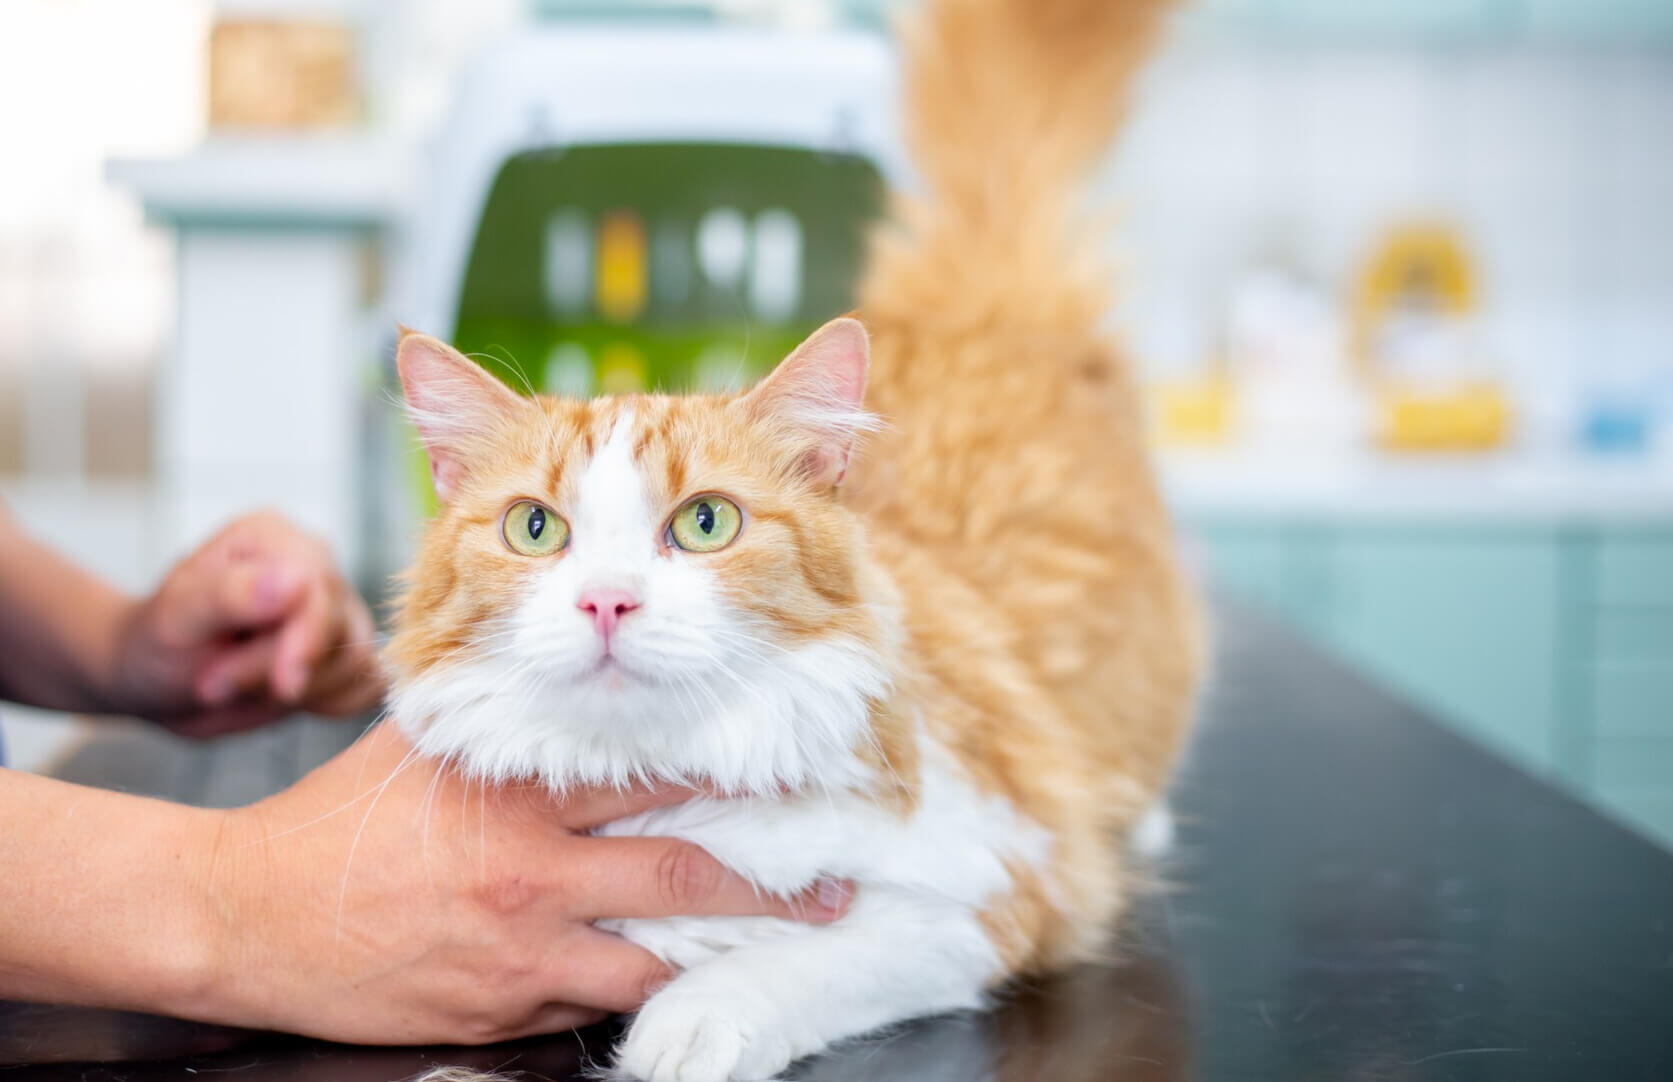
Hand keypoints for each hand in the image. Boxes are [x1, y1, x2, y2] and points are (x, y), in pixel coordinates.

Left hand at [111, 511, 383, 735]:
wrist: (156, 680)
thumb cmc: (156, 641)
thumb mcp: (178, 617)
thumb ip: (233, 595)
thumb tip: (295, 581)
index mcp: (275, 538)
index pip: (319, 588)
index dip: (305, 640)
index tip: (280, 684)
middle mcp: (315, 566)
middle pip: (342, 629)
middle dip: (282, 669)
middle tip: (215, 687)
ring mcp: (335, 610)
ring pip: (358, 662)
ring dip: (301, 692)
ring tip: (233, 690)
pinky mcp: (344, 652)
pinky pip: (366, 685)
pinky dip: (330, 703)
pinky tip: (278, 698)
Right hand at [187, 723, 849, 1044]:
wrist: (243, 917)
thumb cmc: (332, 824)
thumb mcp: (421, 746)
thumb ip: (500, 721)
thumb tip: (570, 688)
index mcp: (518, 790)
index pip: (654, 773)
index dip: (733, 774)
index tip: (794, 774)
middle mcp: (531, 868)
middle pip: (682, 873)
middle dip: (772, 884)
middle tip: (834, 887)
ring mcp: (520, 946)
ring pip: (653, 956)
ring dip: (719, 949)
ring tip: (778, 941)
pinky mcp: (500, 1008)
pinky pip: (594, 1004)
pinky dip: (640, 990)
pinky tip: (678, 981)